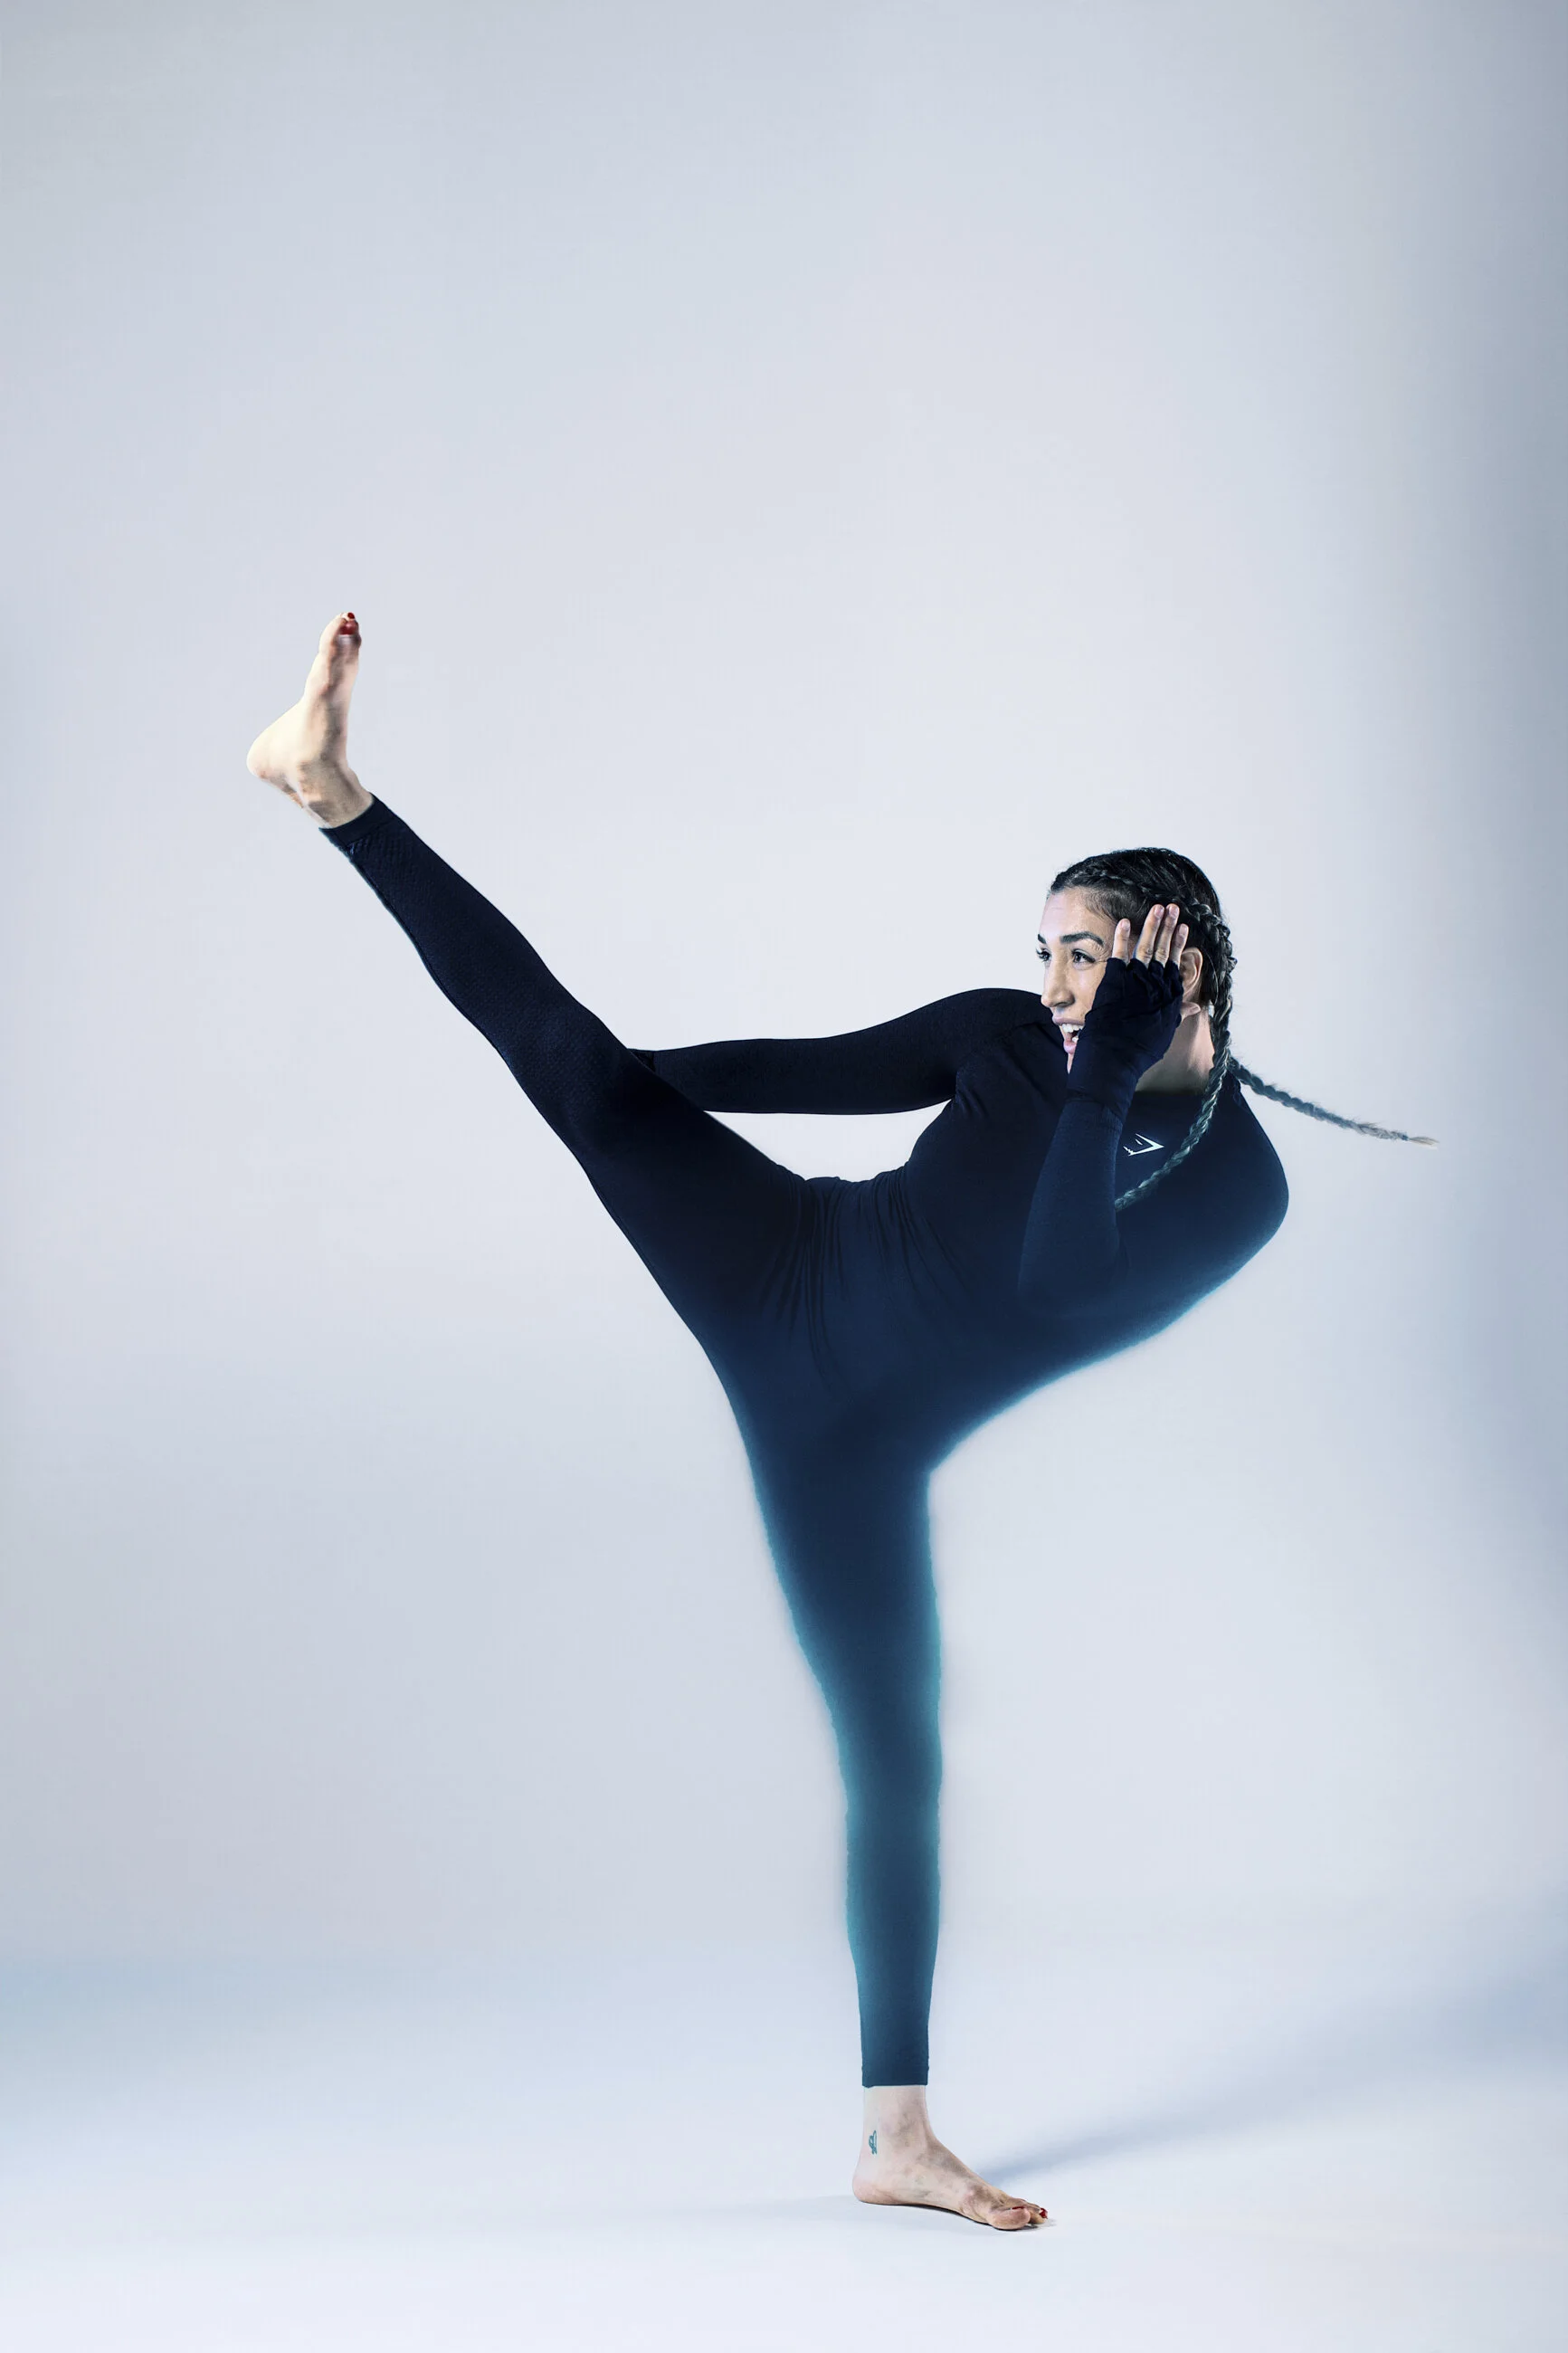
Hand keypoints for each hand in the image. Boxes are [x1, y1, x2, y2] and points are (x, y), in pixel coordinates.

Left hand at [1069, 902, 1189, 1102]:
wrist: (1115, 1057)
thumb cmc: (1139, 1050)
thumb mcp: (1164, 1033)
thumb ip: (1177, 1015)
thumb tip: (1195, 1008)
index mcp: (1167, 996)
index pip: (1175, 964)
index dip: (1179, 945)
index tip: (1183, 928)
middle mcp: (1155, 985)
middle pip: (1163, 951)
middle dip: (1169, 927)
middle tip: (1173, 907)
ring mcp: (1135, 981)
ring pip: (1146, 948)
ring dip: (1152, 926)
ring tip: (1158, 908)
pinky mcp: (1115, 981)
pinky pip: (1119, 954)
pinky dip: (1121, 937)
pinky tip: (1125, 921)